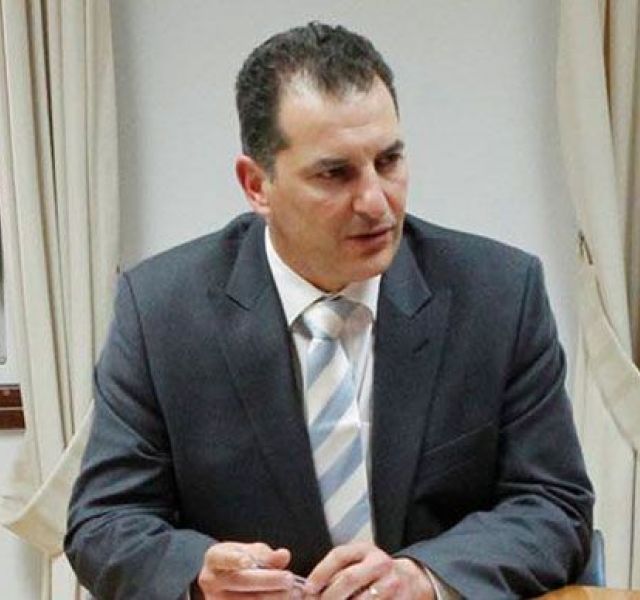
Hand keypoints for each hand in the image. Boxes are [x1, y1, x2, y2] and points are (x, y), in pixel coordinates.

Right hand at [196, 541, 299, 598]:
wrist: (220, 582)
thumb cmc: (238, 563)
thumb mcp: (248, 551)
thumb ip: (266, 553)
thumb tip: (284, 556)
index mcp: (215, 559)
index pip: (224, 558)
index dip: (236, 560)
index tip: (249, 561)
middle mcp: (212, 581)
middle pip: (241, 582)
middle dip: (268, 581)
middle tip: (289, 579)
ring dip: (274, 597)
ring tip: (293, 592)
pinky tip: (284, 599)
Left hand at [304, 542, 434, 599]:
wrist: (410, 580)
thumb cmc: (375, 572)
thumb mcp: (360, 562)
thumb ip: (338, 570)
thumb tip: (311, 590)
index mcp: (366, 550)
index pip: (339, 555)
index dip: (321, 572)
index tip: (308, 588)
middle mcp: (380, 563)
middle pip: (348, 578)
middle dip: (329, 595)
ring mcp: (391, 584)